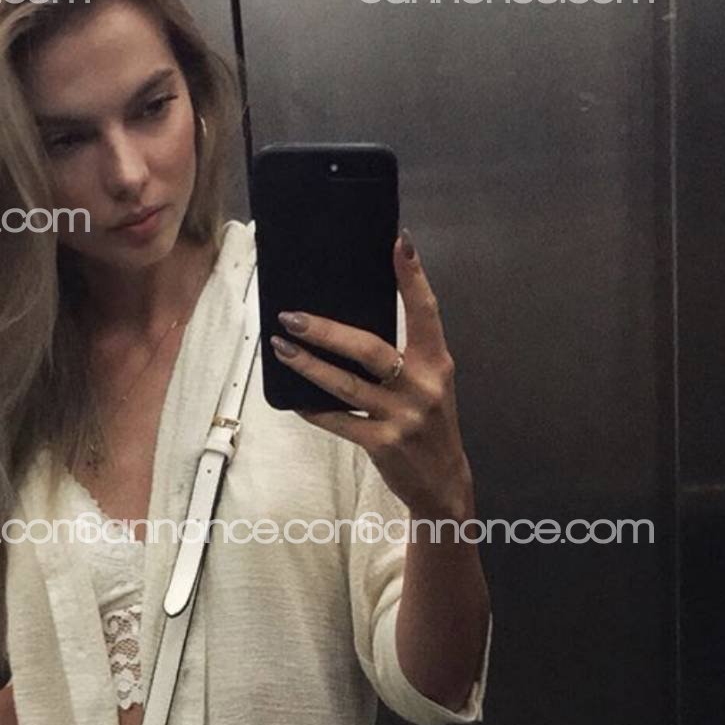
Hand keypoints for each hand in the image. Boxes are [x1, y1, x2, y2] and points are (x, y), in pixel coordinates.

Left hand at [268, 228, 473, 520]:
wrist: (443, 481)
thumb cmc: (428, 424)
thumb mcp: (429, 383)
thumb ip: (403, 356)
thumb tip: (349, 325)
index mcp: (436, 363)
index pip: (426, 312)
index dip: (413, 277)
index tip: (400, 242)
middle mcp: (422, 385)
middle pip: (369, 349)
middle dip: (326, 331)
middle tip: (291, 317)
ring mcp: (402, 416)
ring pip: (345, 385)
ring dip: (308, 365)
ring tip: (281, 348)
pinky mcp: (383, 443)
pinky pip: (339, 421)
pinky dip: (314, 409)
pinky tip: (294, 399)